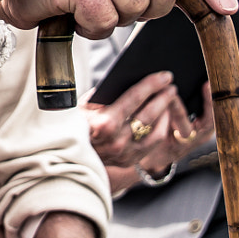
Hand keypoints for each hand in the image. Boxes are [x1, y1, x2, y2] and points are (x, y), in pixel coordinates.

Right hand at [86, 71, 215, 172]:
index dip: (152, 84)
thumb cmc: (75, 124)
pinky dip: (159, 130)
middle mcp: (117, 140)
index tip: (165, 76)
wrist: (66, 153)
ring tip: (168, 102)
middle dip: (163, 97)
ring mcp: (124, 154)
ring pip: (156, 132)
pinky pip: (152, 145)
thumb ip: (108, 95)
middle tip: (171, 86)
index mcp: (105, 122)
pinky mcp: (128, 161)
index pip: (135, 98)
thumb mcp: (86, 105)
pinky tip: (162, 119)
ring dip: (165, 114)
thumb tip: (132, 81)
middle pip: (149, 115)